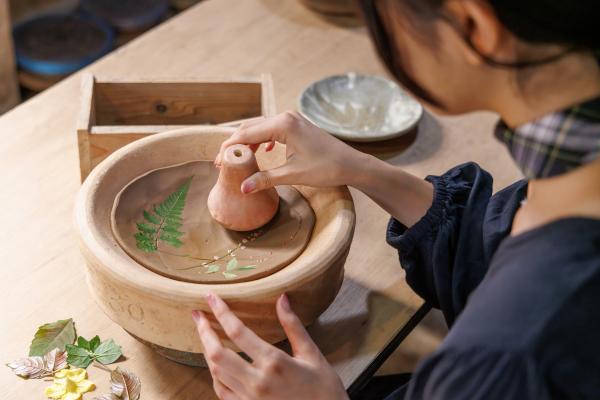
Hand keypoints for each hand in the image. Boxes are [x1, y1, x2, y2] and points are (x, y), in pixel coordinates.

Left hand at [192, 293, 348, 399]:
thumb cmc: (323, 388)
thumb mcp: (311, 354)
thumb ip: (293, 325)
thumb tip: (282, 299)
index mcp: (274, 362)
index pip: (238, 332)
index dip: (221, 312)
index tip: (211, 297)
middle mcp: (257, 381)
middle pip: (217, 353)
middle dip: (204, 331)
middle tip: (197, 315)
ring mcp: (249, 399)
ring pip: (216, 372)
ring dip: (207, 350)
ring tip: (205, 334)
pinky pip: (222, 390)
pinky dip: (215, 373)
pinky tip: (216, 363)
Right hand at [216, 111, 365, 193]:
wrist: (351, 164)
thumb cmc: (326, 168)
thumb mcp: (293, 175)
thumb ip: (265, 179)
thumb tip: (243, 188)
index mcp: (283, 125)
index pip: (247, 134)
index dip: (230, 148)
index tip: (218, 162)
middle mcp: (286, 116)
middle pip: (250, 128)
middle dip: (235, 145)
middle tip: (222, 163)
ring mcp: (292, 119)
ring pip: (260, 128)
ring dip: (247, 143)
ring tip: (237, 160)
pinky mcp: (297, 125)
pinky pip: (271, 130)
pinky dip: (261, 140)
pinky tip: (261, 152)